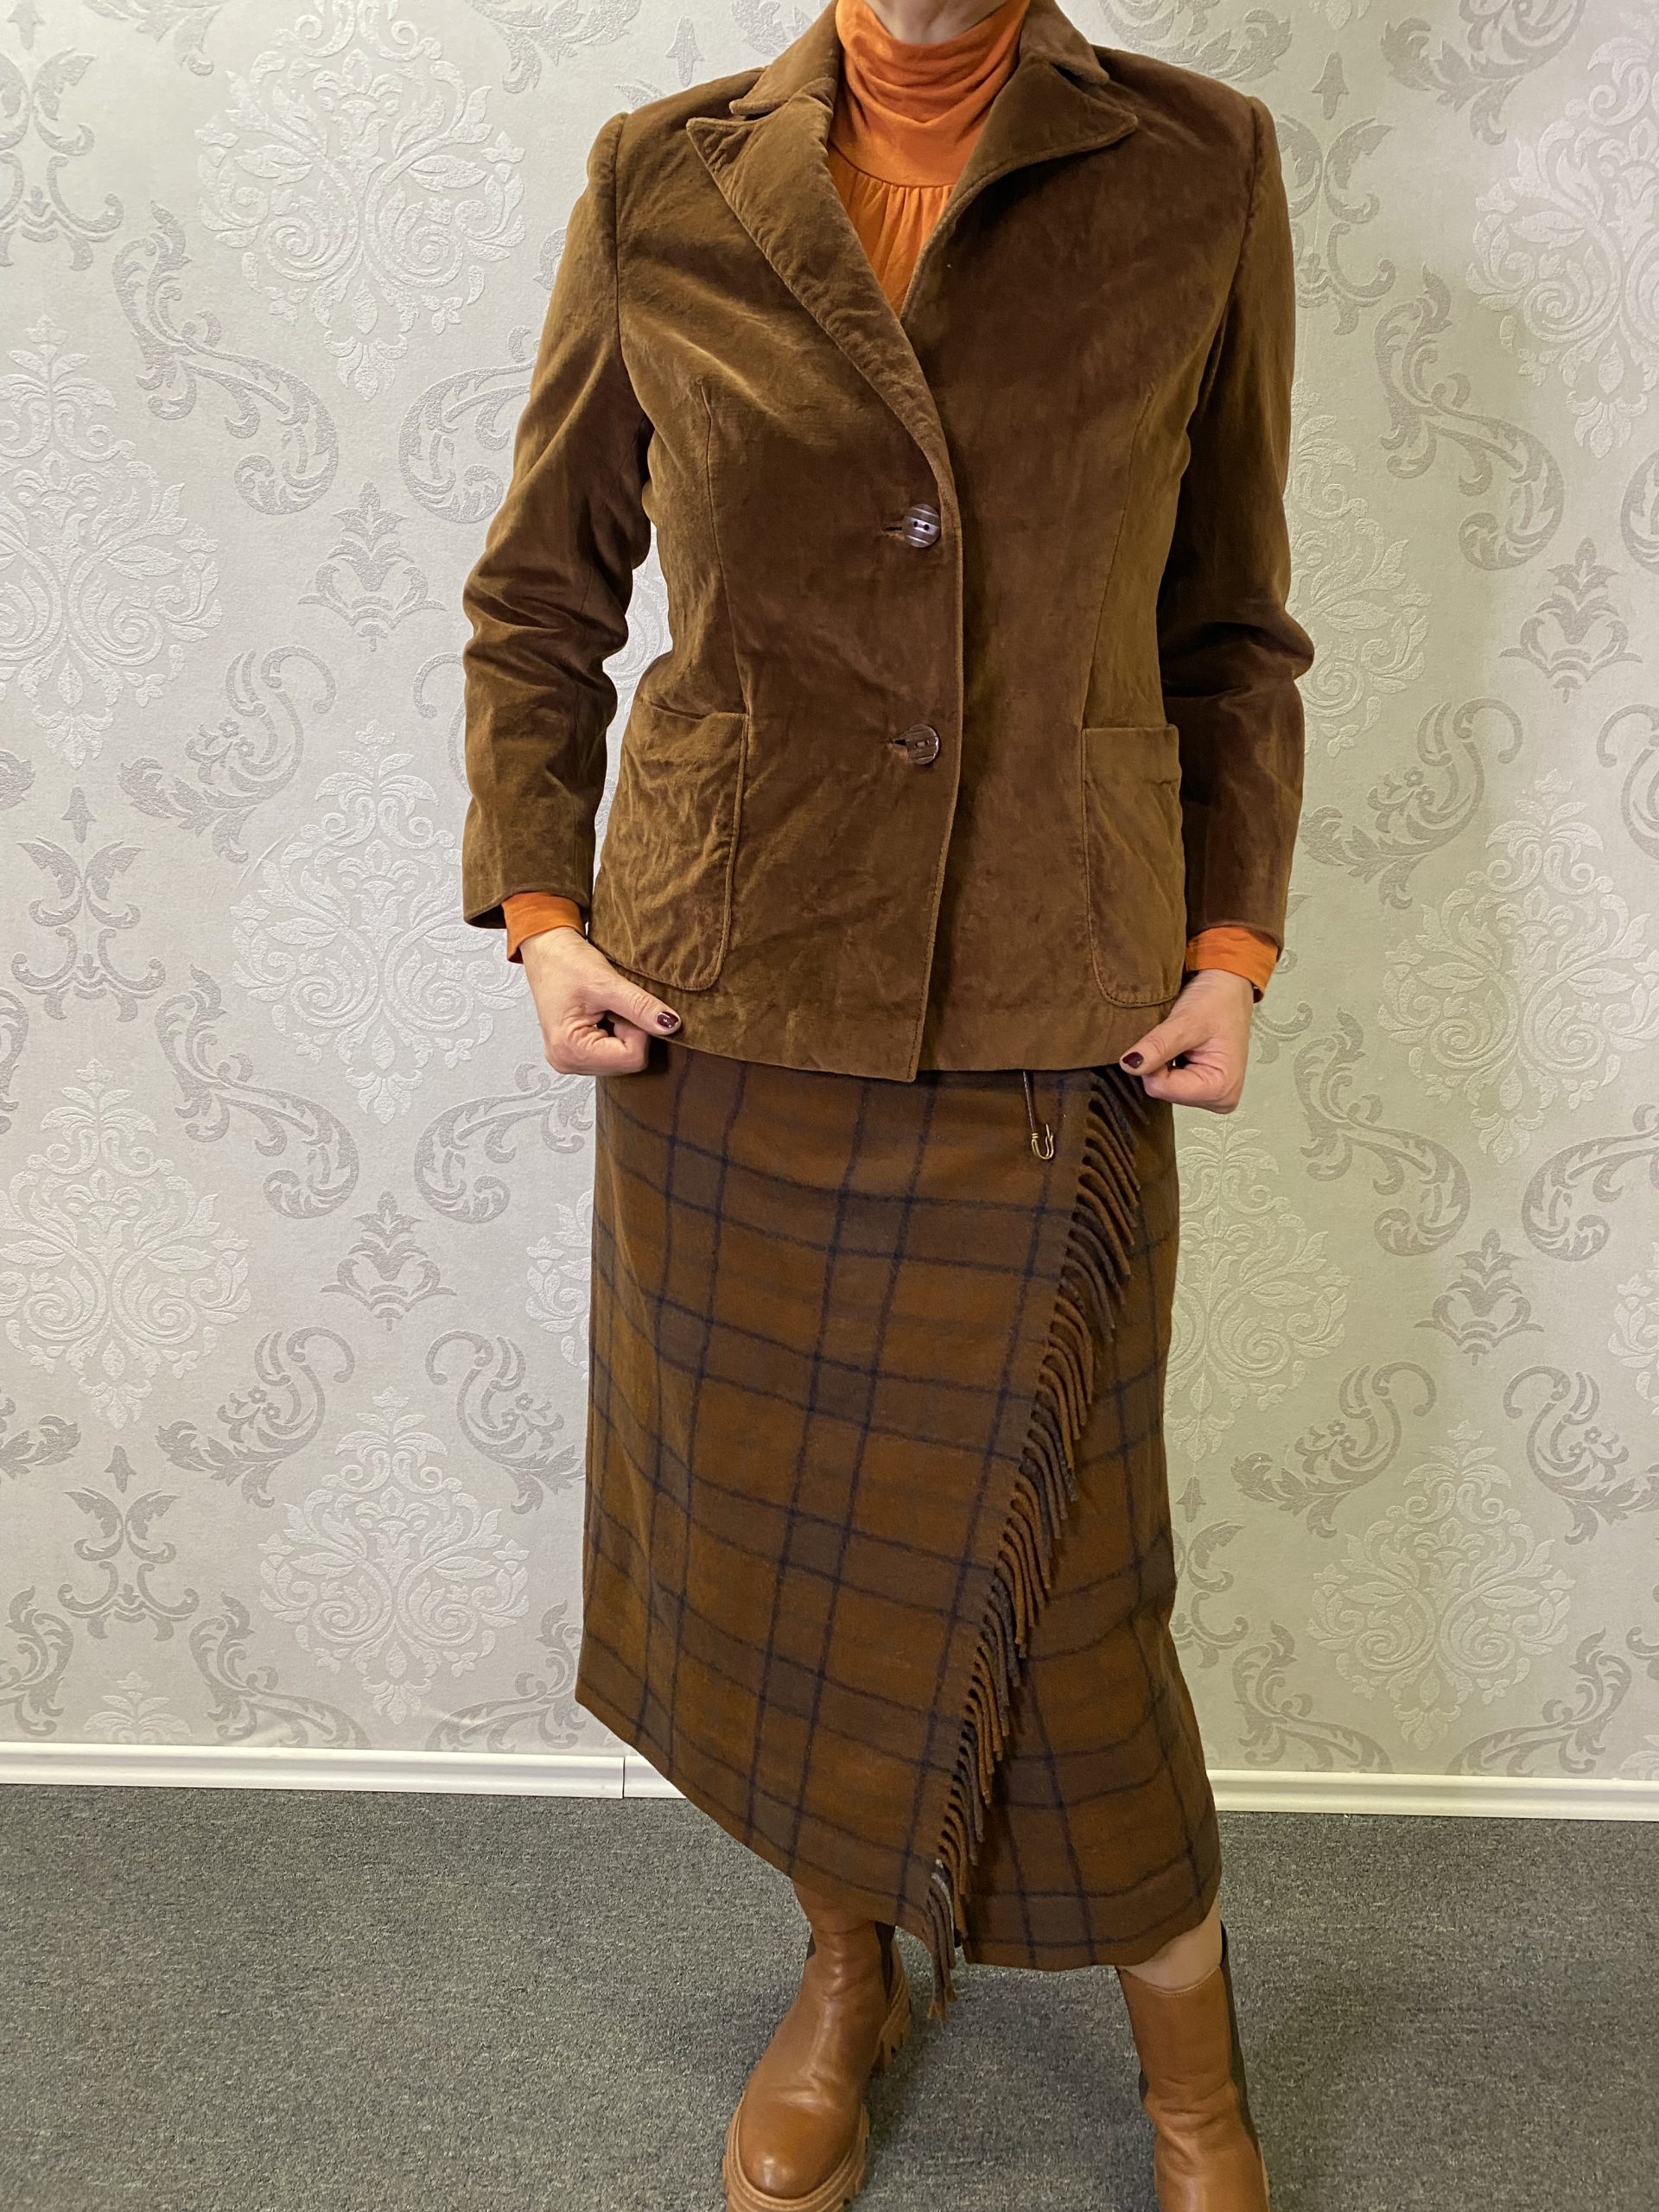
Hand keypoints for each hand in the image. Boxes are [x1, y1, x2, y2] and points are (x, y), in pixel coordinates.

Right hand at [520, 926, 680, 1074]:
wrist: (546, 950)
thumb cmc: (565, 962)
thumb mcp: (607, 982)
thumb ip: (640, 1006)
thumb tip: (670, 1026)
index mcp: (570, 1050)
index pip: (631, 1058)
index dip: (639, 1030)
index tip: (623, 1005)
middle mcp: (566, 1062)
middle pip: (627, 1063)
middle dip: (630, 1032)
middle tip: (613, 1005)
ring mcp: (569, 1059)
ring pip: (622, 1059)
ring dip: (623, 1032)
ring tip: (605, 1008)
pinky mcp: (574, 1053)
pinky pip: (612, 1054)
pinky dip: (616, 1033)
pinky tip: (602, 1015)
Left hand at [1118, 969, 1254, 1111]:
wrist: (1229, 988)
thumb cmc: (1218, 1001)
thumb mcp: (1186, 1020)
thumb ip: (1158, 1046)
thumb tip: (1129, 1065)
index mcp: (1220, 1089)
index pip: (1161, 1088)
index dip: (1154, 1062)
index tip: (1168, 1038)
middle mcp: (1220, 1099)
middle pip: (1161, 1090)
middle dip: (1160, 1063)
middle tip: (1177, 1039)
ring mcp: (1211, 1096)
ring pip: (1163, 1087)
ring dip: (1163, 1063)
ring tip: (1181, 1042)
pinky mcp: (1203, 1089)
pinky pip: (1170, 1083)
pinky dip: (1168, 1065)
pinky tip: (1181, 1049)